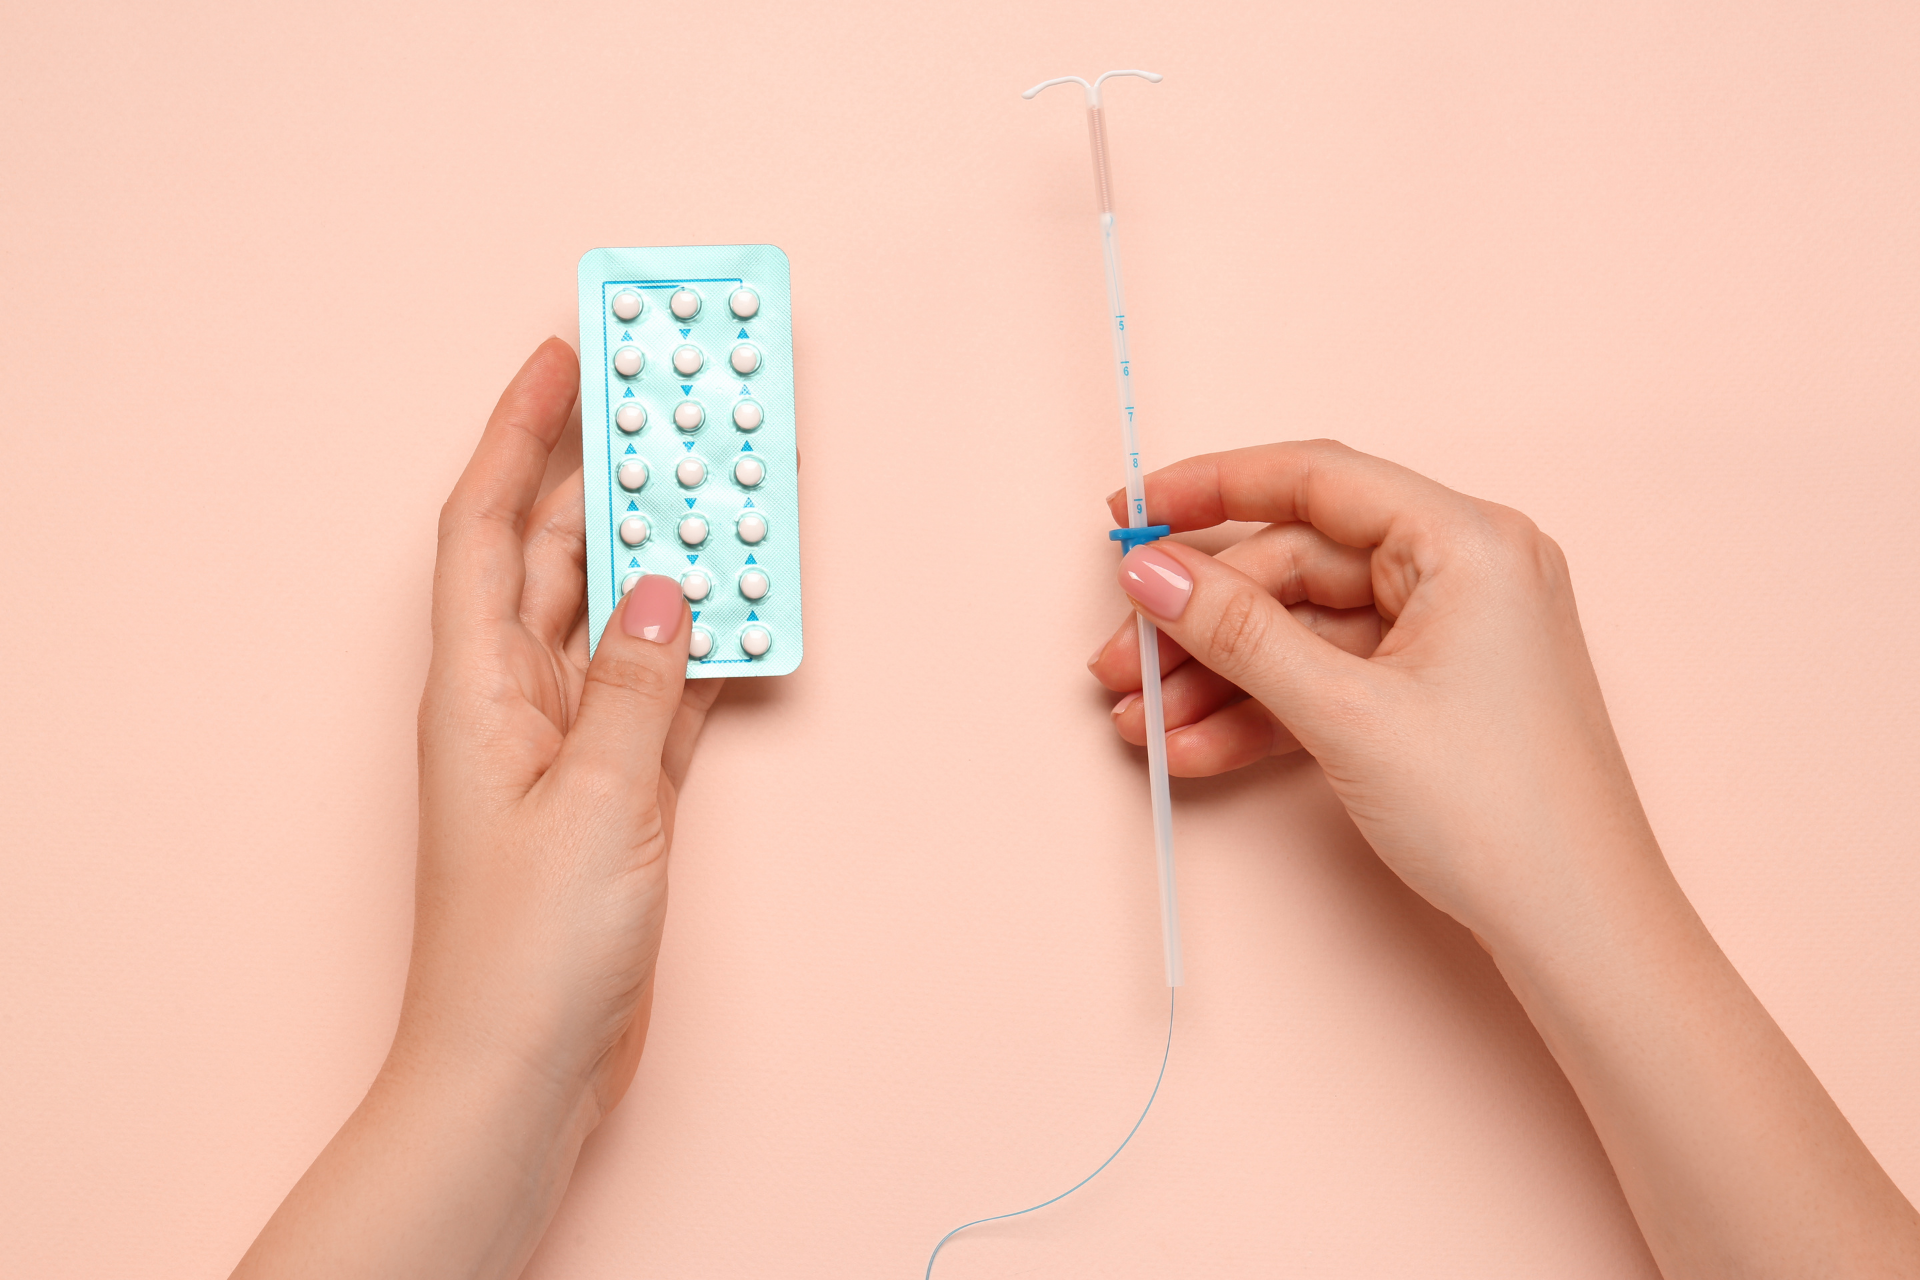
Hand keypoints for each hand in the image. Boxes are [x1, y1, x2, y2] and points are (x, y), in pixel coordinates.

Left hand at [233, 338, 721, 1279]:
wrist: (524, 1068)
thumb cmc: (530, 947)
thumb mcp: (597, 798)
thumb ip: (638, 683)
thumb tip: (666, 588)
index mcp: (475, 685)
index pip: (489, 524)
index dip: (517, 432)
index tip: (561, 354)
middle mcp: (511, 700)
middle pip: (559, 555)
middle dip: (611, 477)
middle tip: (675, 406)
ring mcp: (563, 743)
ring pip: (617, 616)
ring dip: (667, 558)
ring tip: (725, 490)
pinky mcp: (610, 789)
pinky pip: (658, 688)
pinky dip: (700, 649)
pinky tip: (746, 614)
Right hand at [1088, 438, 1650, 944]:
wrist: (1579, 929)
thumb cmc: (1501, 813)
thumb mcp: (1346, 713)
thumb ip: (1237, 632)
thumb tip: (1152, 573)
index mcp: (1467, 542)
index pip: (1314, 480)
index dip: (1209, 488)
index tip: (1132, 514)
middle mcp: (1465, 571)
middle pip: (1296, 565)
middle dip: (1200, 620)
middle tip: (1122, 662)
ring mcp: (1451, 634)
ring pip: (1302, 631)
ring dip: (1218, 677)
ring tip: (1143, 723)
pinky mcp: (1434, 692)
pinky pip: (1329, 680)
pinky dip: (1263, 712)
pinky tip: (1196, 751)